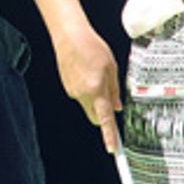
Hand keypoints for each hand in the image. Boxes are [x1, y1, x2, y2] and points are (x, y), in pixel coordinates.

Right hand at [54, 22, 122, 152]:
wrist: (69, 35)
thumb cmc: (91, 46)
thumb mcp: (111, 67)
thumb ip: (114, 89)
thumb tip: (116, 105)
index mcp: (96, 90)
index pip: (105, 120)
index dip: (109, 136)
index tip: (112, 148)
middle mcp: (82, 94)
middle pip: (94, 116)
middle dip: (103, 115)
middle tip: (110, 100)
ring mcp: (72, 90)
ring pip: (87, 105)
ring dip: (95, 99)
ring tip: (96, 76)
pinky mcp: (67, 85)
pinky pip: (80, 95)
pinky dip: (86, 90)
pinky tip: (86, 72)